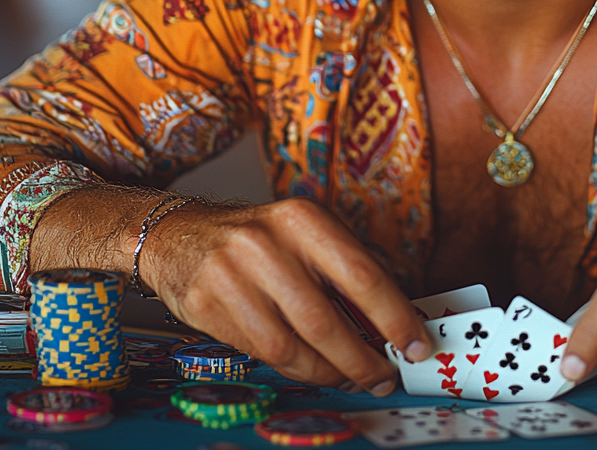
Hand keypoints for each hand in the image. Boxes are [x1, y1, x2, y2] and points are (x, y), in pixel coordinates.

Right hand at [139, 197, 430, 391]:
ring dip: (330, 373)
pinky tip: (314, 369)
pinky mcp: (206, 306)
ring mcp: (231, 276)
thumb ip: (346, 270)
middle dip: (363, 359)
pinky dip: (296, 369)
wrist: (181, 235)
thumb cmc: (261, 239)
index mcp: (303, 218)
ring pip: (292, 347)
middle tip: (385, 376)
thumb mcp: (306, 233)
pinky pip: (262, 355)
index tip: (416, 343)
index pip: (361, 273)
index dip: (394, 315)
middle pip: (326, 320)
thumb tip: (395, 318)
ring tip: (352, 377)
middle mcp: (266, 244)